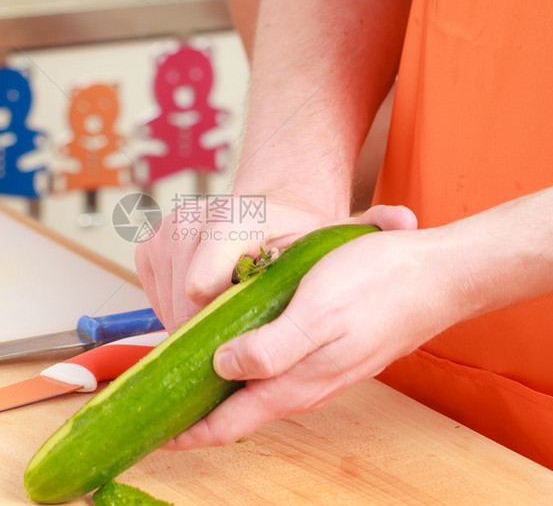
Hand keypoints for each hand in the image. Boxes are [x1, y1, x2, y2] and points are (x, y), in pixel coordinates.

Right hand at [135, 201, 401, 331]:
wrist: (266, 205)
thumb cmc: (299, 229)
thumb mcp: (332, 233)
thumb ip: (367, 228)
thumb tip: (404, 219)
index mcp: (232, 218)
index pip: (202, 286)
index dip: (219, 323)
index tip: (239, 342)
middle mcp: (189, 220)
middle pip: (182, 307)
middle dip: (211, 336)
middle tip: (244, 347)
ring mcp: (164, 234)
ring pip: (166, 307)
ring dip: (196, 330)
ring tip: (231, 330)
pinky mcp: (147, 249)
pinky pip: (154, 298)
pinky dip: (178, 314)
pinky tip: (211, 313)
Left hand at [160, 206, 463, 450]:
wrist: (434, 276)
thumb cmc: (377, 286)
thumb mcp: (317, 314)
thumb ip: (271, 349)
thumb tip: (223, 368)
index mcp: (296, 384)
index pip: (228, 426)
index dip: (188, 435)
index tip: (154, 434)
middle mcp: (303, 387)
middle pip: (237, 415)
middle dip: (197, 414)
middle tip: (159, 403)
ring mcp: (317, 373)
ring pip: (256, 393)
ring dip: (219, 392)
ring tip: (184, 378)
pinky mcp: (326, 353)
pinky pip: (275, 372)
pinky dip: (244, 369)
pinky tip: (233, 349)